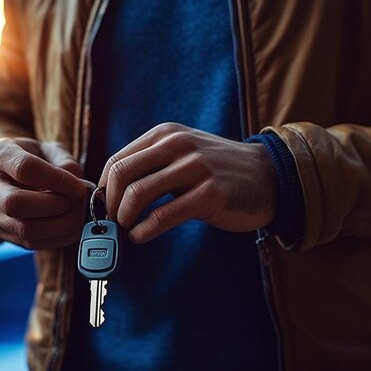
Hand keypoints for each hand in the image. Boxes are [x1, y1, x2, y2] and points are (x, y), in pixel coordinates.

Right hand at [0, 138, 86, 248]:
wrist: (10, 175)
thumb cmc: (35, 159)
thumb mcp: (50, 150)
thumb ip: (65, 162)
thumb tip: (76, 185)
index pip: (25, 168)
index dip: (57, 180)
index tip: (78, 187)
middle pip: (16, 204)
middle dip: (55, 206)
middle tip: (76, 200)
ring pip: (24, 229)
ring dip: (60, 225)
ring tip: (76, 212)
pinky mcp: (0, 232)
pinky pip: (31, 243)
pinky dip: (58, 238)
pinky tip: (70, 225)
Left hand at [98, 123, 277, 242]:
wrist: (268, 176)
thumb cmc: (217, 169)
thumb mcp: (182, 153)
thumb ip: (151, 164)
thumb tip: (110, 192)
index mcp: (165, 135)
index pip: (117, 160)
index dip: (102, 189)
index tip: (103, 208)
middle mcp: (177, 145)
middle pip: (121, 175)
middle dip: (108, 204)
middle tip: (111, 222)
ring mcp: (195, 168)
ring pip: (137, 194)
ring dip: (123, 218)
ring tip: (127, 230)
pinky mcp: (209, 195)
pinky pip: (163, 215)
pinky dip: (144, 230)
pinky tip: (141, 236)